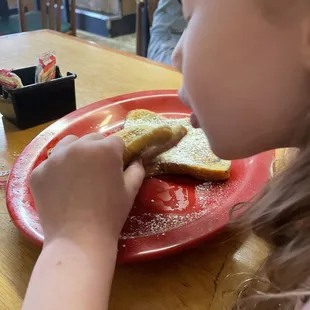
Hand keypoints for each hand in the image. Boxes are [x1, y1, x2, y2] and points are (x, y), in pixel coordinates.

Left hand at [30, 133, 144, 246]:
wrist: (78, 240)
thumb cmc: (110, 215)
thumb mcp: (130, 191)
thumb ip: (137, 169)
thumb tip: (137, 159)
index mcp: (105, 149)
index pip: (116, 141)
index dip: (119, 155)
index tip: (117, 169)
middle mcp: (78, 147)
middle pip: (92, 139)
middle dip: (98, 151)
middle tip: (98, 172)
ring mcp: (54, 158)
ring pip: (69, 144)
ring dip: (77, 152)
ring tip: (79, 173)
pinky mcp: (38, 172)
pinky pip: (51, 163)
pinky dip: (58, 170)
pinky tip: (62, 187)